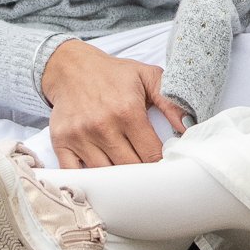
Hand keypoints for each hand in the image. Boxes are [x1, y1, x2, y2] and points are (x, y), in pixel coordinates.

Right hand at [39, 41, 185, 167]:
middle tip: (149, 174)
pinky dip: (87, 182)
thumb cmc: (112, 74)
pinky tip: (100, 180)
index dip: (161, 162)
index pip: (151, 154)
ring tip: (128, 175)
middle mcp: (102, 125)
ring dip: (118, 179)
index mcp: (127, 111)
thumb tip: (188, 127)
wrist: (71, 67)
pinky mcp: (62, 142)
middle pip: (130, 168)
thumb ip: (171, 101)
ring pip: (105, 175)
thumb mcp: (147, 76)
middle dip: (142, 173)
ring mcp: (80, 136)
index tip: (165, 164)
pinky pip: (74, 174)